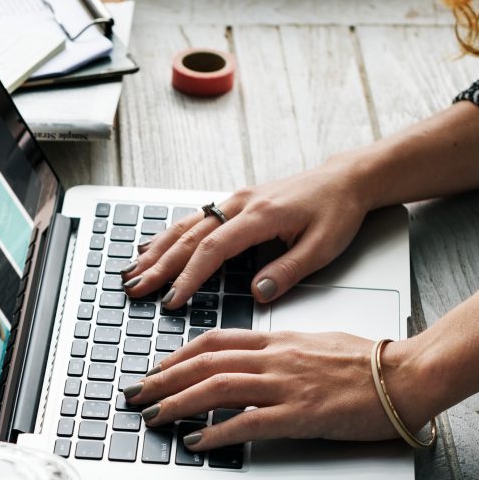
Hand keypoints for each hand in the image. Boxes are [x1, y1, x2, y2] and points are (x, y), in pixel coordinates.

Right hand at [119, 160, 371, 311]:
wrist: (345, 179)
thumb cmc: (336, 211)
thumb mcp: (322, 247)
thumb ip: (287, 272)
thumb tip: (256, 293)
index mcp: (260, 216)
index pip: (213, 250)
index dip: (189, 277)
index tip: (171, 300)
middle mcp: (241, 204)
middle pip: (190, 237)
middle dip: (159, 266)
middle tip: (136, 289)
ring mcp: (235, 201)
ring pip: (186, 226)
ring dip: (157, 250)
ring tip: (133, 271)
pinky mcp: (235, 203)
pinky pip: (194, 219)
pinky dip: (168, 235)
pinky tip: (152, 247)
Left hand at [123, 329, 437, 447]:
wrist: (406, 375)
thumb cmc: (368, 363)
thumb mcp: (315, 345)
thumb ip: (281, 352)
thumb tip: (255, 362)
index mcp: (278, 341)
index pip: (214, 341)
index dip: (177, 356)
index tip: (156, 369)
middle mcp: (275, 359)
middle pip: (205, 363)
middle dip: (163, 380)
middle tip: (136, 395)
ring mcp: (286, 386)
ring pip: (217, 388)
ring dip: (178, 403)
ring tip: (153, 418)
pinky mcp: (300, 415)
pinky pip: (247, 423)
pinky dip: (216, 431)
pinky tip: (196, 441)